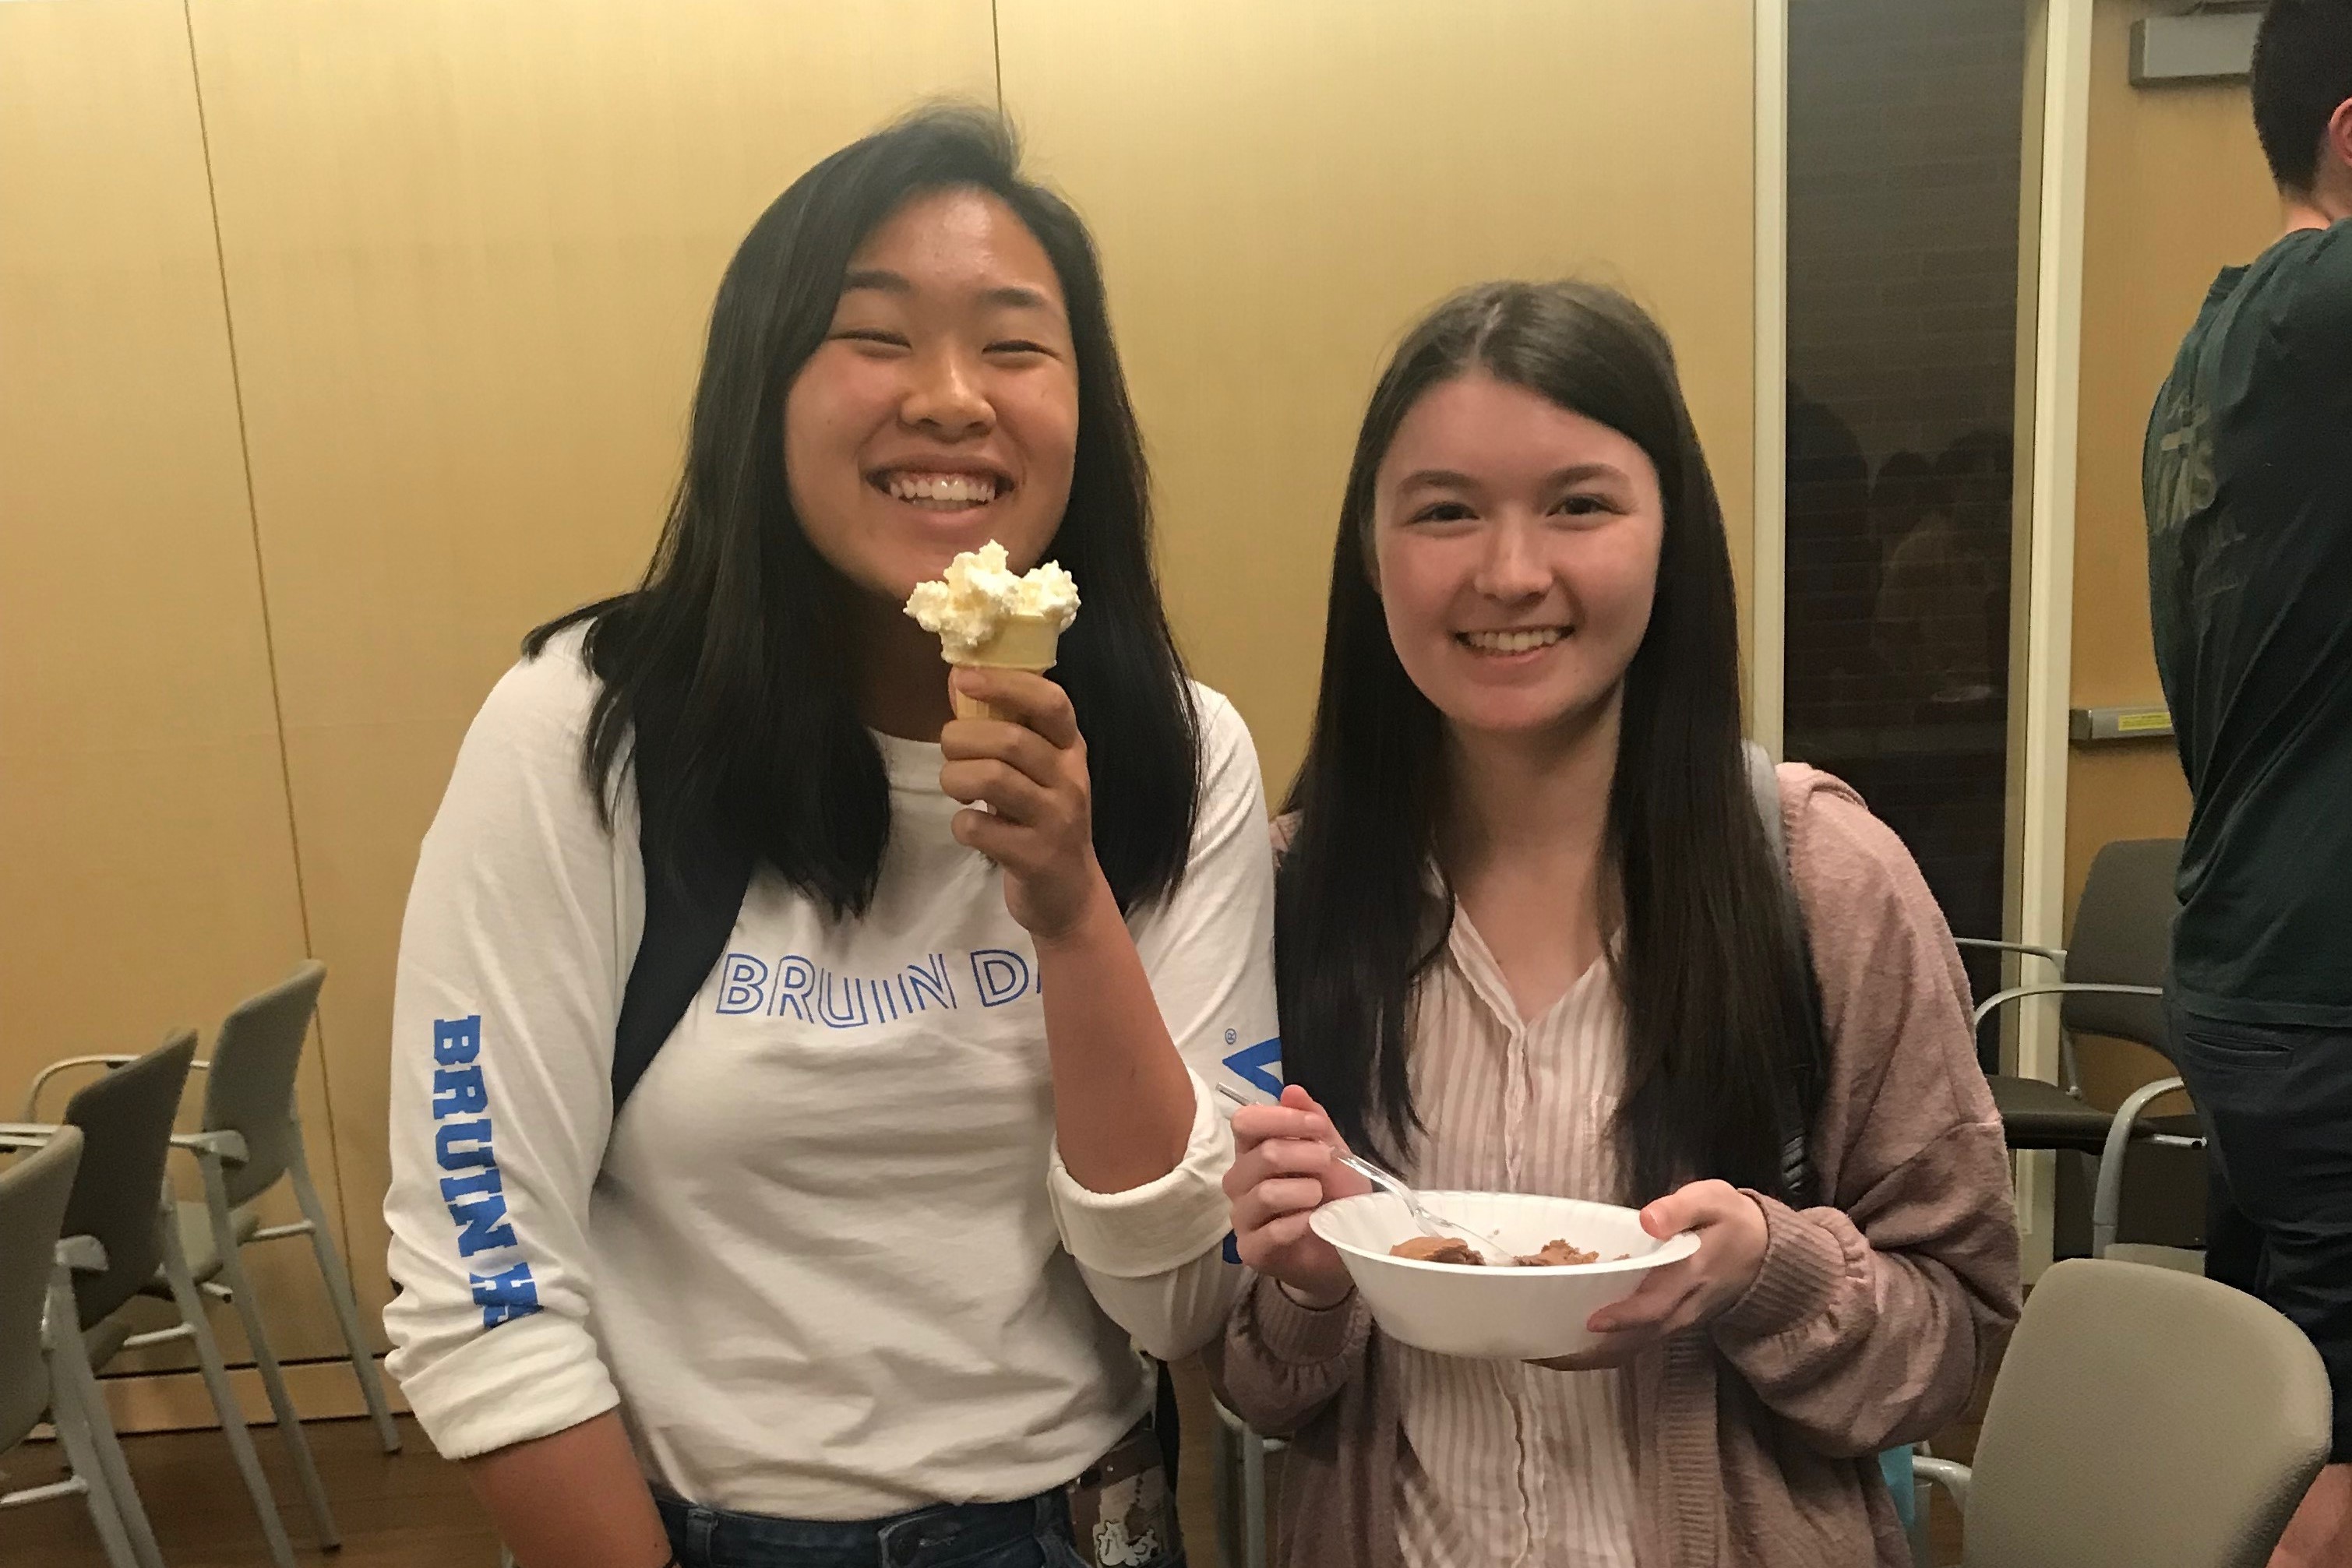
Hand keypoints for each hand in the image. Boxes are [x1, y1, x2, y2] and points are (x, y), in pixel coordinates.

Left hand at [940, 667, 1107, 943]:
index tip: (964, 679)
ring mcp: (1057, 820)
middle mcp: (1071, 780)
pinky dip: (961, 823)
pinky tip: (969, 826)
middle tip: (949, 750)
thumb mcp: (1036, 770)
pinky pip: (981, 828)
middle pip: (1011, 740)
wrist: (1069, 894)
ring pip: (993, 778)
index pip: (1051, 702)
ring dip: (956, 777)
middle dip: (962, 738)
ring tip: (956, 785)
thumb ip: (1003, 726)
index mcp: (1070, 749)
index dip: (1006, 684)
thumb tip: (958, 678)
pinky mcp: (1036, 858)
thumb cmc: (1042, 818)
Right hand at [1223, 1085, 1371, 1309]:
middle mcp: (1240, 1181)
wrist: (1344, 1248)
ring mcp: (1243, 1216)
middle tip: (1328, 1162)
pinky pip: (1270, 1232)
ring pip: (1265, 1192)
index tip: (1317, 1128)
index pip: (1245, 1121)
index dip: (1281, 1119)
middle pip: (1261, 1155)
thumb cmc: (1334, 1197)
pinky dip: (1298, 1223)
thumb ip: (1313, 1123)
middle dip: (1304, 1154)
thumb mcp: (1333, 1154)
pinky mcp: (1251, 1250)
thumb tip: (1291, 1091)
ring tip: (1320, 1197)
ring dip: (1304, 1190)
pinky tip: (1313, 1222)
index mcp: (1253, 1151)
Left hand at [1531, 1179, 1767, 1370]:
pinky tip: (1569, 1343)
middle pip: (1635, 1340)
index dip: (1624, 1317)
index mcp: (1690, 1276)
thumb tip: (1648, 1220)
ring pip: (1632, 1348)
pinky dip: (1602, 1350)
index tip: (1590, 1321)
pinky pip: (1635, 1344)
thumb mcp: (1712, 1200)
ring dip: (1591, 1357)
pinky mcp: (1670, 1323)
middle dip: (1590, 1351)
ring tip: (1544, 1354)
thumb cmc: (1730, 1220)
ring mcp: (1676, 1321)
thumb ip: (1680, 1208)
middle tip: (1543, 1352)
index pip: (1655, 1305)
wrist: (1765, 1251)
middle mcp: (1682, 1308)